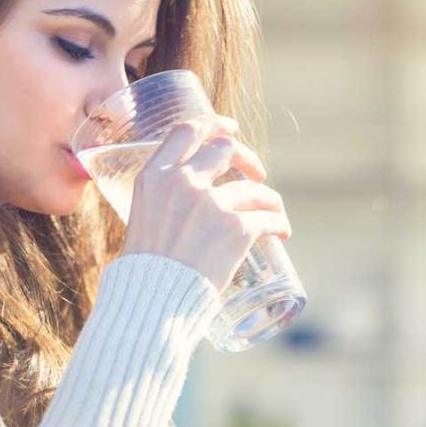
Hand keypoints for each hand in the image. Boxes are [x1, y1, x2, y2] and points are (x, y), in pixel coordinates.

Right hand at [118, 113, 291, 292]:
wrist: (152, 302)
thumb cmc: (145, 271)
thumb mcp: (143, 220)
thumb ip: (164, 200)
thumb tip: (188, 195)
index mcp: (154, 176)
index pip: (188, 131)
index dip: (214, 124)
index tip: (230, 128)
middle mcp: (183, 182)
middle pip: (226, 149)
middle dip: (247, 159)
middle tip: (256, 174)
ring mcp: (211, 203)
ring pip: (255, 188)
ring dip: (269, 199)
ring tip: (273, 213)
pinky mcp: (236, 228)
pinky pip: (269, 218)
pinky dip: (279, 224)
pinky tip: (282, 232)